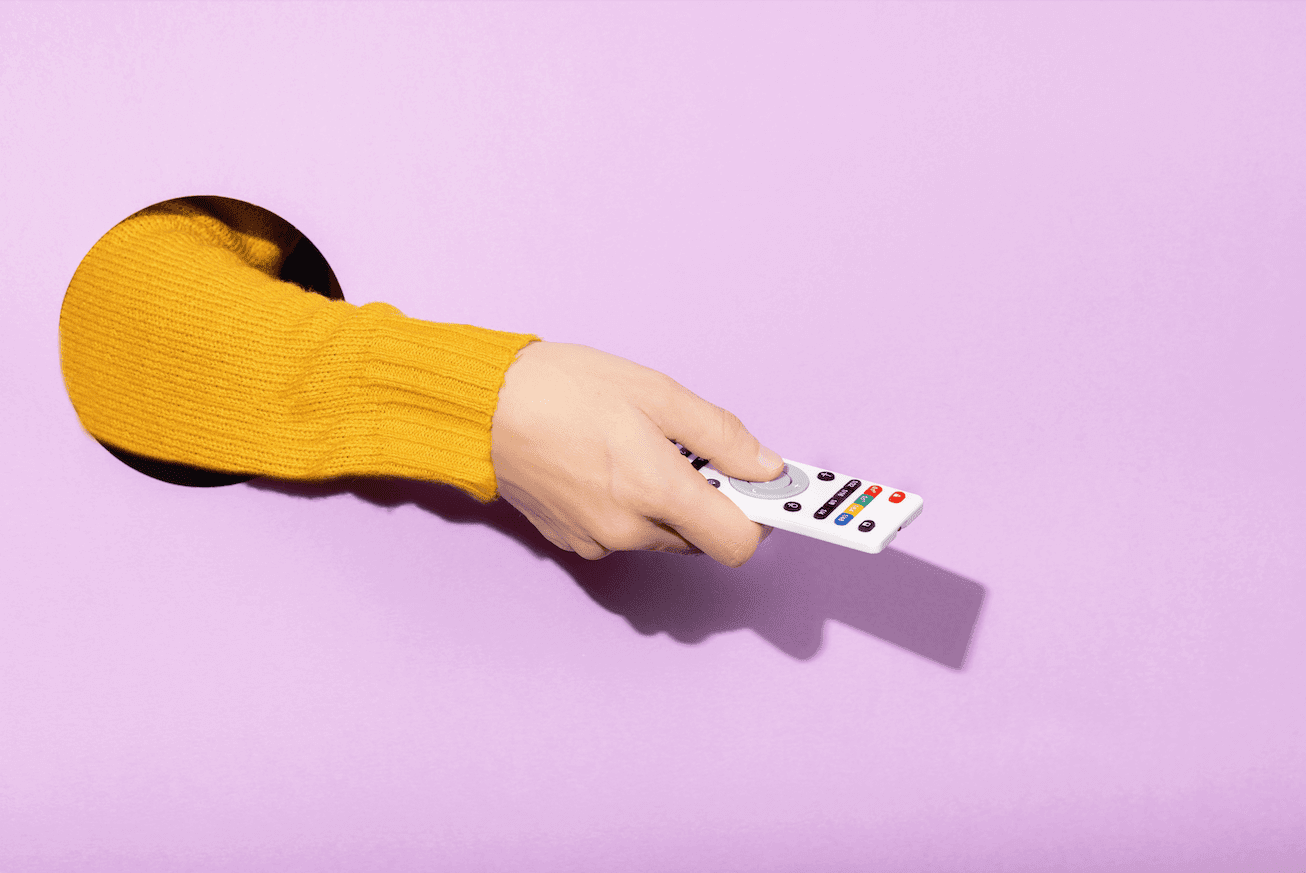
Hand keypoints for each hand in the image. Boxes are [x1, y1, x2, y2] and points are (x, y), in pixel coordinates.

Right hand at [490, 341, 783, 566]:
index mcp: (655, 491)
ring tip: (635, 450)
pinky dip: (629, 507)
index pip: (738, 544)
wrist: (480, 408)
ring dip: (665, 502)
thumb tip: (768, 468)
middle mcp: (628, 531)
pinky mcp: (571, 543)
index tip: (757, 488)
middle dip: (706, 499)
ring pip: (662, 535)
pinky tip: (604, 465)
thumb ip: (721, 435)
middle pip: (700, 537)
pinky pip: (623, 534)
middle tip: (684, 450)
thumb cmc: (562, 389)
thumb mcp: (656, 393)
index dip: (757, 516)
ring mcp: (597, 542)